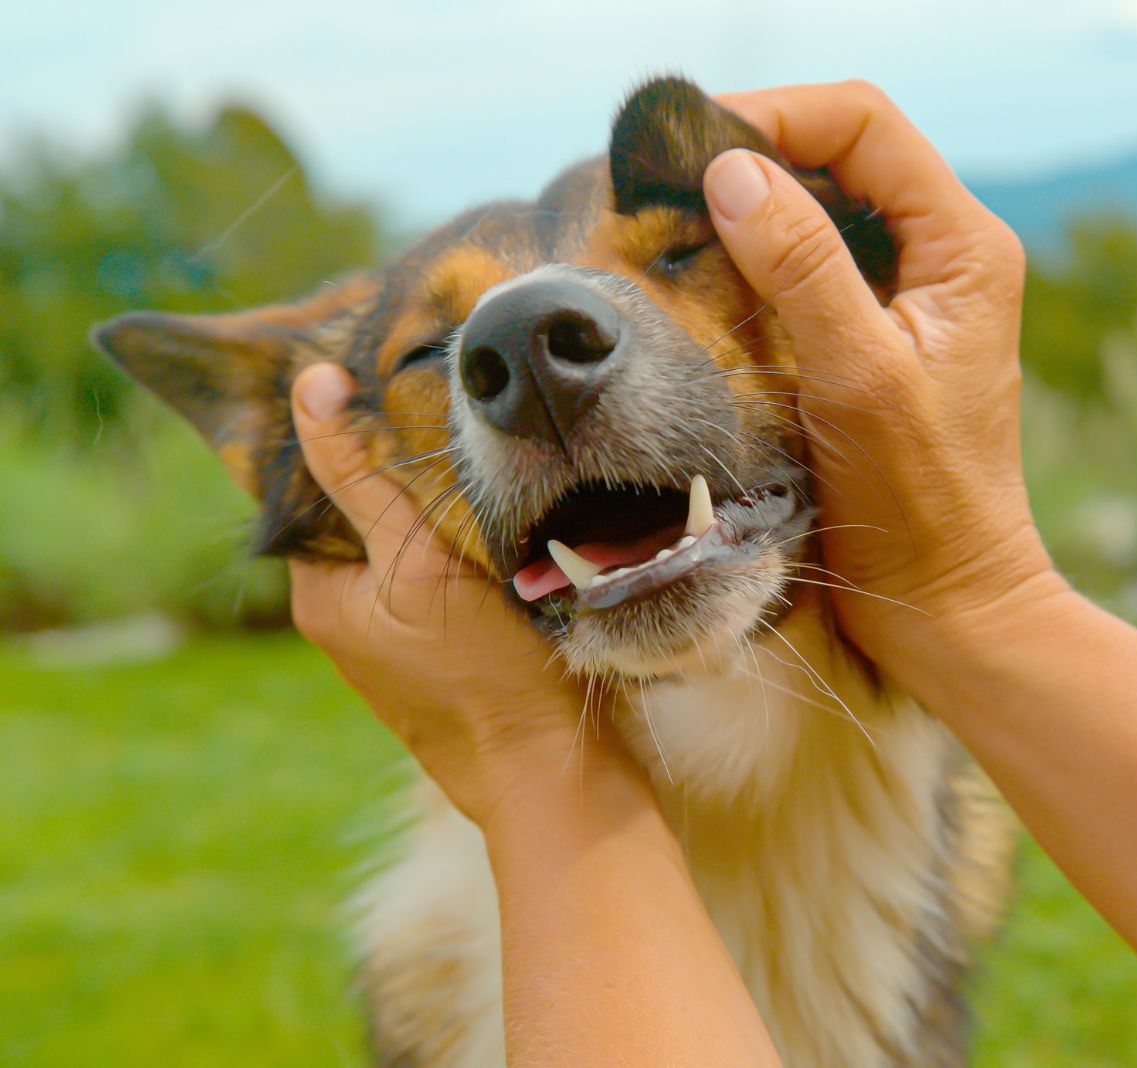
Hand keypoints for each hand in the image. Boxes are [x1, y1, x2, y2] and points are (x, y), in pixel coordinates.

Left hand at [286, 363, 634, 830]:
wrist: (556, 776)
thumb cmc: (487, 676)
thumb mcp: (417, 564)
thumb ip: (362, 477)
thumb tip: (311, 383)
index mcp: (321, 594)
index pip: (311, 481)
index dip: (345, 425)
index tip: (390, 370)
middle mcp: (351, 613)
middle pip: (364, 504)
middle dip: (400, 455)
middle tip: (450, 395)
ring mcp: (405, 631)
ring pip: (412, 532)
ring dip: (444, 493)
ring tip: (490, 441)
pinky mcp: (457, 641)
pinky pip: (451, 565)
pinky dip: (473, 531)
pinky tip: (515, 505)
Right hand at [705, 82, 1062, 684]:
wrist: (947, 603)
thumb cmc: (919, 503)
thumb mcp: (858, 377)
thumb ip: (803, 267)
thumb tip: (732, 171)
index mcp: (963, 247)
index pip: (865, 124)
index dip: (778, 113)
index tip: (692, 142)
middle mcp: (943, 257)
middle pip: (842, 155)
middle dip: (755, 154)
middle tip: (665, 181)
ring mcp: (910, 298)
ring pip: (822, 210)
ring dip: (750, 210)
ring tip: (673, 225)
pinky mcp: (876, 339)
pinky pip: (810, 270)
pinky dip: (755, 264)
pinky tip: (705, 284)